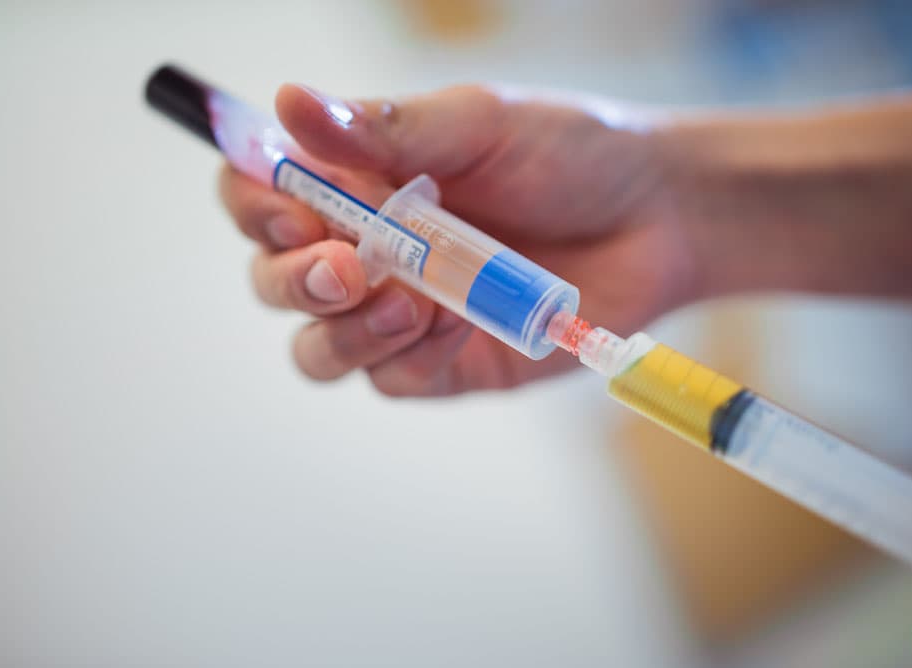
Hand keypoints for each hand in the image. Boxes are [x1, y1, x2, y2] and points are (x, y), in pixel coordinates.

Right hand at [220, 84, 693, 394]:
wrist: (657, 218)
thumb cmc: (571, 153)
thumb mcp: (481, 124)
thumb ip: (388, 127)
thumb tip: (289, 102)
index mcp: (358, 179)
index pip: (260, 194)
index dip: (255, 204)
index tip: (294, 208)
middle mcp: (366, 248)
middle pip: (275, 280)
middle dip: (295, 280)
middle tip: (348, 267)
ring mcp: (399, 313)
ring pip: (318, 347)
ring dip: (345, 331)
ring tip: (410, 302)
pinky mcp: (440, 363)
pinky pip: (389, 378)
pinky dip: (410, 355)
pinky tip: (456, 321)